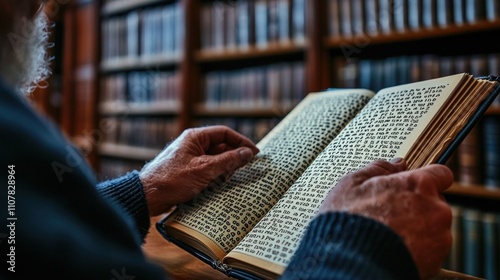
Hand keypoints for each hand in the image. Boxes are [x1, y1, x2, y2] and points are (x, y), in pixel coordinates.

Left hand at [139, 125, 258, 215]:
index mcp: (195, 137)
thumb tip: (247, 153)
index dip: (241, 141)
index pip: (224, 133)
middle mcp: (192, 145)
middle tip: (249, 167)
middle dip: (235, 156)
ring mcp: (190, 158)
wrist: (148, 196)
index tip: (254, 153)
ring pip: (215, 159)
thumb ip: (228, 160)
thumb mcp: (204, 169)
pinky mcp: (187, 171)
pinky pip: (207, 169)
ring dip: (226, 168)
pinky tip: (223, 185)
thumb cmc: (172, 180)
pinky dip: (217, 175)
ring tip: (238, 177)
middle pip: (221, 146)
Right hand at [318, 159, 453, 278]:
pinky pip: (431, 250)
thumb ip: (379, 169)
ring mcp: (439, 236)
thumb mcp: (353, 184)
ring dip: (419, 229)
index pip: (442, 174)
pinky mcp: (437, 261)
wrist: (351, 260)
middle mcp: (436, 208)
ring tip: (391, 236)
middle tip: (392, 215)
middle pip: (436, 203)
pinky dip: (417, 250)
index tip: (414, 187)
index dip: (428, 179)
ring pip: (433, 227)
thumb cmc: (349, 219)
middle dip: (419, 207)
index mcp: (418, 184)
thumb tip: (397, 163)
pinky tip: (395, 249)